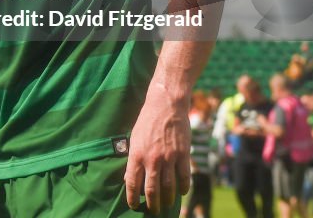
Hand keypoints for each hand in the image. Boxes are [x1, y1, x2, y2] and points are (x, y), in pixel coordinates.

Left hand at [124, 87, 190, 214]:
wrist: (166, 105)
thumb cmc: (147, 120)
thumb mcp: (134, 138)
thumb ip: (133, 158)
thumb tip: (129, 177)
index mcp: (136, 154)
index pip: (132, 183)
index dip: (132, 197)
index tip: (133, 205)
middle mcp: (152, 159)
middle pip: (151, 189)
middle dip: (151, 203)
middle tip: (152, 210)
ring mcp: (168, 157)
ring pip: (168, 186)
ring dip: (167, 199)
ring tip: (166, 205)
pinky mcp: (183, 154)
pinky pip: (184, 176)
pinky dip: (183, 187)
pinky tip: (182, 192)